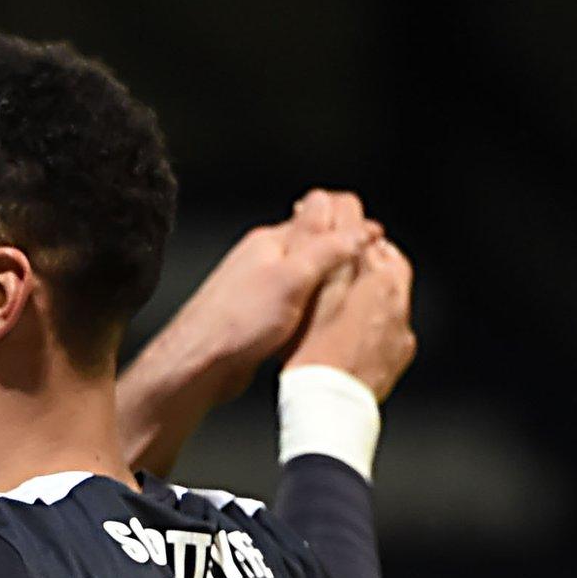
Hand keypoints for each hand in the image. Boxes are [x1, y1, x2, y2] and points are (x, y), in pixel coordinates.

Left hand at [156, 188, 377, 401]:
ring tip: (351, 293)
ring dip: (329, 280)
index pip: (319, 212)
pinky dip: (314, 303)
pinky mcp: (259, 313)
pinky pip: (296, 299)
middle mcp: (265, 258)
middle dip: (343, 250)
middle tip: (369, 268)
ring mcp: (261, 286)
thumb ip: (327, 250)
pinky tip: (322, 318)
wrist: (200, 365)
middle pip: (315, 242)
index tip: (376, 241)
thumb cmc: (237, 323)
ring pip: (307, 273)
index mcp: (272, 240)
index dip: (350, 223)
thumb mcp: (292, 278)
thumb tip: (362, 229)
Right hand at [286, 239, 415, 401]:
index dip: (348, 226)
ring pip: (393, 295)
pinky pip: (392, 326)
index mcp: (379, 280)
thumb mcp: (315, 296)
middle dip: (369, 254)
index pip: (369, 237)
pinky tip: (356, 328)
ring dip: (374, 288)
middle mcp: (398, 302)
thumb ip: (333, 259)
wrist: (329, 405)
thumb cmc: (314, 354)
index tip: (335, 224)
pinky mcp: (398, 354)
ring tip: (348, 292)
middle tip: (346, 253)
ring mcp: (401, 330)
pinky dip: (377, 319)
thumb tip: (340, 234)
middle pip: (390, 262)